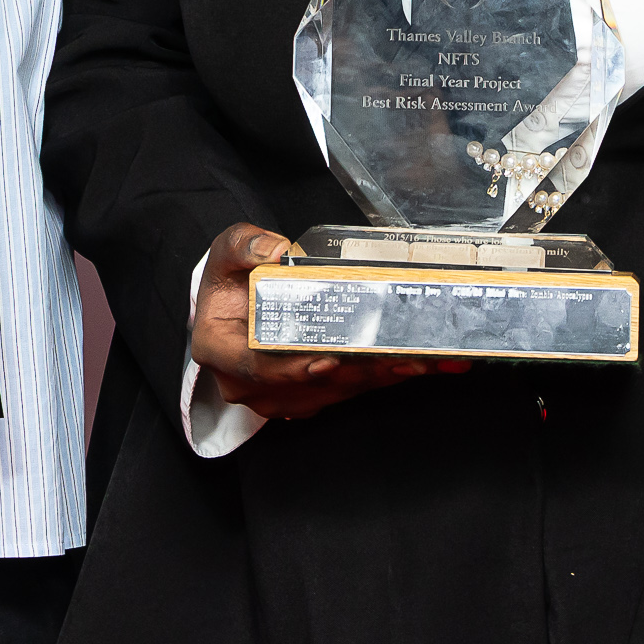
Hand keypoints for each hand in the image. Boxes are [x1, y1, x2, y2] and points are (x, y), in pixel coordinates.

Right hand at [189, 221, 469, 422]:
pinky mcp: (308, 398)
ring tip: (423, 360)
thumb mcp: (228, 251)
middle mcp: (248, 383)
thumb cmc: (232, 282)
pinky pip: (348, 391)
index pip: (257, 368)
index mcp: (220, 350)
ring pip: (335, 391)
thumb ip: (244, 245)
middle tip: (405, 359)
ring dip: (380, 376)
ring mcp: (280, 395)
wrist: (235, 306)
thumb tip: (274, 251)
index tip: (328, 360)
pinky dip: (383, 377)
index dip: (294, 369)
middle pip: (310, 384)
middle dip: (360, 372)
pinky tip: (419, 365)